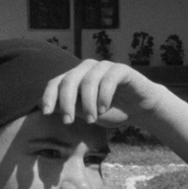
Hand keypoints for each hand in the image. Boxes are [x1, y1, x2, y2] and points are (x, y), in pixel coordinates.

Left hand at [39, 59, 167, 129]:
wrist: (141, 109)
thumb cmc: (113, 111)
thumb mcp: (89, 114)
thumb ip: (72, 108)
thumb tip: (46, 107)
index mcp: (76, 77)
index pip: (56, 83)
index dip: (49, 96)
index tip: (46, 113)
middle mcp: (87, 68)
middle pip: (69, 80)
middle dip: (66, 102)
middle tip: (68, 121)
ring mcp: (104, 67)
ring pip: (88, 81)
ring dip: (88, 103)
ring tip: (93, 120)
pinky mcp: (121, 70)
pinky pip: (108, 80)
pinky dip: (104, 96)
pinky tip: (104, 109)